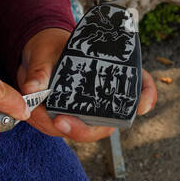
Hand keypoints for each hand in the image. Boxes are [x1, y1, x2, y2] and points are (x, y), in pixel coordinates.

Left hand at [15, 27, 158, 142]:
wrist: (35, 57)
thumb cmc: (49, 48)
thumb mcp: (44, 52)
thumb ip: (39, 70)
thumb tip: (32, 90)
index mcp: (109, 70)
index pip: (141, 83)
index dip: (147, 96)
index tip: (142, 107)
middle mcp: (105, 96)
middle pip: (109, 122)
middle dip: (84, 129)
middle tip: (60, 122)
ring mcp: (89, 111)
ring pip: (82, 132)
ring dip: (55, 127)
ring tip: (35, 111)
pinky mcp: (72, 120)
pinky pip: (61, 131)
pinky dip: (45, 125)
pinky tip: (33, 113)